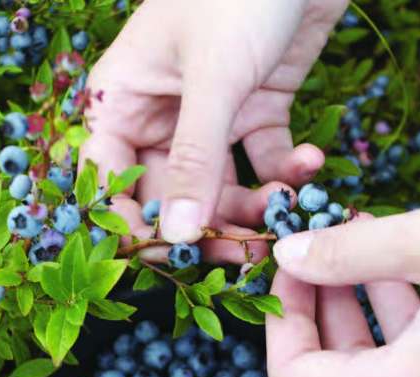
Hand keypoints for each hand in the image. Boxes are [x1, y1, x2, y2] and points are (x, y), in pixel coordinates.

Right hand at [81, 0, 347, 260]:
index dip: (131, 224)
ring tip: (288, 208)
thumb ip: (195, 158)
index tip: (169, 257)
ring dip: (254, 206)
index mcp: (123, 101)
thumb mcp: (213, 76)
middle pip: (172, 195)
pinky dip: (287, 171)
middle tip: (243, 253)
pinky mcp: (255, 110)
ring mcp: (209, 116)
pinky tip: (310, 163)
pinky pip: (263, 160)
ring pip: (221, 188)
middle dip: (208, 226)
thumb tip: (178, 235)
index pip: (109, 180)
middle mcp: (160, 116)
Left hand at [266, 191, 419, 376]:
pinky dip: (408, 318)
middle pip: (339, 373)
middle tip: (324, 245)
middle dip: (323, 304)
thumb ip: (347, 250)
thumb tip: (287, 255)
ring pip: (383, 365)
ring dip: (365, 303)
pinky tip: (412, 265)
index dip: (280, 321)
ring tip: (368, 241)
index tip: (289, 268)